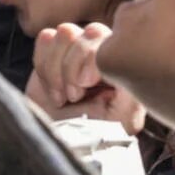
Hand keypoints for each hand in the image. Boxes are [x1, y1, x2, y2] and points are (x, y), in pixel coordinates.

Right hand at [26, 22, 145, 134]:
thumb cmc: (98, 134)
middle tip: (74, 95)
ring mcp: (76, 50)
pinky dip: (44, 66)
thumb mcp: (125, 119)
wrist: (65, 143)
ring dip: (58, 68)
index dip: (92, 57)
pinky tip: (52, 91)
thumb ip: (130, 89)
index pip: (114, 39)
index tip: (85, 84)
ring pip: (66, 32)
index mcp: (124, 62)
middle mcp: (103, 51)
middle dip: (75, 64)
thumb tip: (115, 64)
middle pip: (91, 30)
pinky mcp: (51, 53)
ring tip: (63, 97)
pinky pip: (45, 39)